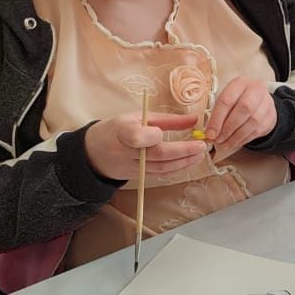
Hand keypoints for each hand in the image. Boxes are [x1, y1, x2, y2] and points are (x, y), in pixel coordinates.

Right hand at [85, 112, 206, 181]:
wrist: (93, 152)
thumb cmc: (118, 129)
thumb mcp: (138, 117)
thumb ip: (166, 119)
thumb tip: (194, 120)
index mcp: (121, 130)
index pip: (135, 137)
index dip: (150, 136)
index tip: (161, 133)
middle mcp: (125, 151)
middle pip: (156, 154)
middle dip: (182, 151)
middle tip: (202, 145)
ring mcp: (130, 167)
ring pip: (161, 168)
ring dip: (184, 162)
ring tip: (200, 154)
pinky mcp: (137, 177)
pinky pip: (159, 174)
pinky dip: (176, 169)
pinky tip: (189, 161)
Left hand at [205, 77, 277, 156]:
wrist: (260, 100)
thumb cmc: (238, 99)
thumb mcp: (226, 99)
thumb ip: (218, 113)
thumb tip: (210, 133)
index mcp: (240, 83)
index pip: (227, 100)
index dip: (217, 119)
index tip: (210, 133)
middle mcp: (256, 90)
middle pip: (244, 109)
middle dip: (228, 128)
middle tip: (218, 139)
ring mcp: (266, 103)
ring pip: (253, 121)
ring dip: (236, 136)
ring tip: (225, 144)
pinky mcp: (271, 116)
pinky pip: (258, 130)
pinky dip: (244, 139)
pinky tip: (235, 142)